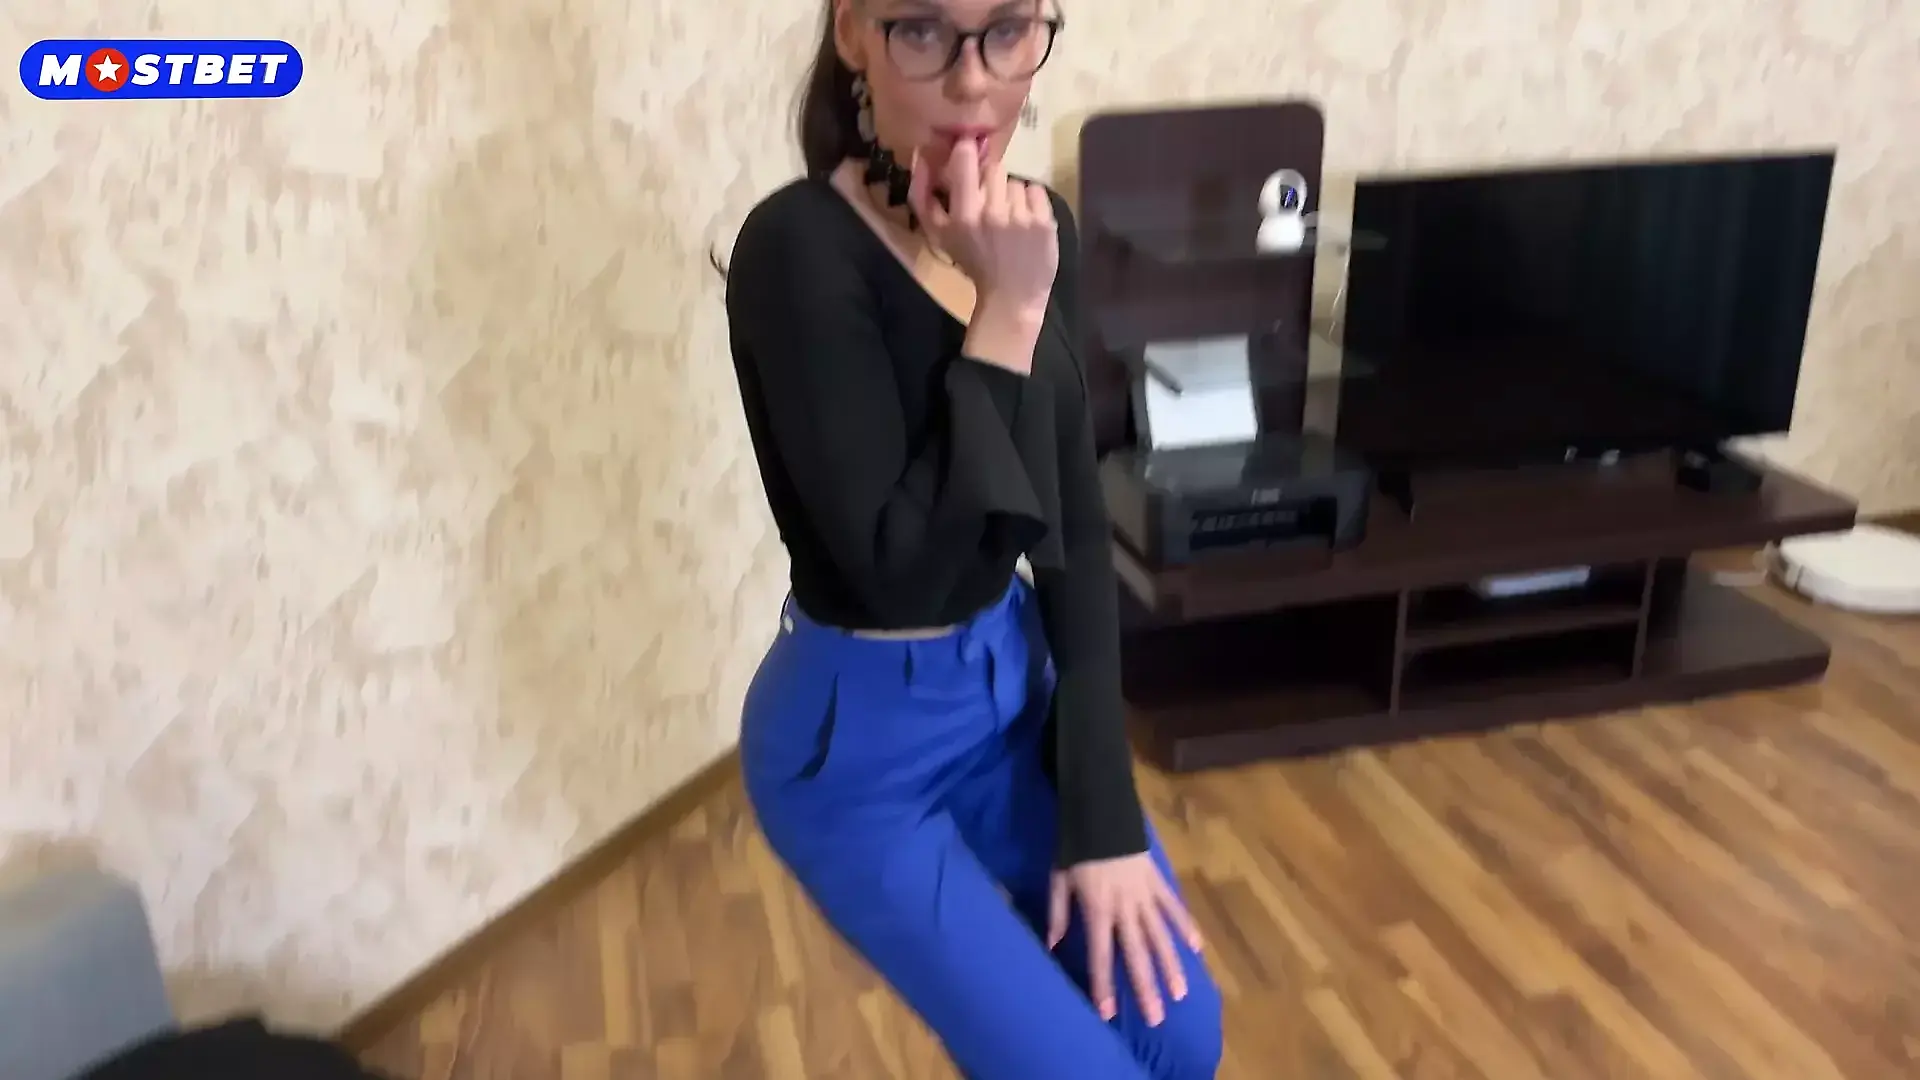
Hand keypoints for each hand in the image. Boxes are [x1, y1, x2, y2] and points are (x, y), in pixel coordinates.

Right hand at [907, 137, 1057, 318]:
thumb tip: (921, 156)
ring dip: (1012, 197)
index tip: (970, 153)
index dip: (968, 151)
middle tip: (991, 207)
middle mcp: (992, 212)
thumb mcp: (940, 235)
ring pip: (1015, 181)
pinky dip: (1032, 203)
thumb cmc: (973, 263)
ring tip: (1010, 221)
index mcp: (964, 215)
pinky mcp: (1044, 221)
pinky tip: (1026, 223)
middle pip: (994, 169)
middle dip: (991, 184)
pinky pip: (1036, 190)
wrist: (1011, 296)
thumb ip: (923, 197)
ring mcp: (1021, 216)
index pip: (965, 159)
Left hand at [1048, 853, 1204, 1026]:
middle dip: (1145, 987)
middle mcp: (1124, 908)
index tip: (1108, 1012)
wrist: (1102, 812)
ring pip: (1160, 936)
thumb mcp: (1058, 879)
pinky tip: (1196, 948)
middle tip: (1156, 1018)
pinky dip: (1185, 926)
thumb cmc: (1076, 848)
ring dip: (1170, 966)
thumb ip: (1058, 914)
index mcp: (1097, 909)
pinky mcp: (1157, 882)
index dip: (1104, 984)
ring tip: (1180, 993)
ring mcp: (1144, 896)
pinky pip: (1173, 907)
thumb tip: (1053, 946)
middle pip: (1136, 953)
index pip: (1100, 954)